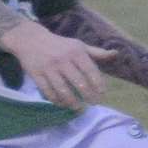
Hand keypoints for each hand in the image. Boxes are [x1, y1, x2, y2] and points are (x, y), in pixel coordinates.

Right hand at [0, 24, 117, 109]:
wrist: (30, 40)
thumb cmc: (60, 45)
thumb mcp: (78, 45)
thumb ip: (96, 52)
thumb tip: (116, 54)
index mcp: (75, 52)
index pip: (90, 70)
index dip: (98, 84)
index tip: (102, 94)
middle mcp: (63, 60)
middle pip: (79, 83)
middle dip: (88, 96)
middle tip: (94, 103)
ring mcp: (48, 68)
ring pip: (63, 90)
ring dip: (72, 102)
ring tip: (79, 108)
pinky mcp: (36, 75)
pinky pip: (48, 92)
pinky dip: (56, 100)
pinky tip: (63, 104)